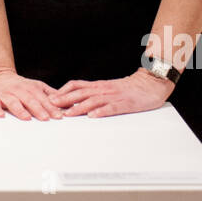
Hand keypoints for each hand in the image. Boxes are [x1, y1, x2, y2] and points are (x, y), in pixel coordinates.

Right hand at [0, 70, 63, 119]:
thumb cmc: (19, 86)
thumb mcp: (36, 86)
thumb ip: (51, 94)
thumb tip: (68, 102)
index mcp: (30, 88)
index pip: (42, 98)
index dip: (51, 107)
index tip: (59, 115)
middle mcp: (18, 90)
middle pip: (29, 100)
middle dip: (38, 109)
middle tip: (46, 118)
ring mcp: (5, 94)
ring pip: (13, 102)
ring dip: (20, 110)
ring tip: (26, 118)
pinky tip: (0, 115)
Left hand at [48, 70, 173, 118]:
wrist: (151, 83)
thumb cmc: (130, 88)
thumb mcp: (109, 88)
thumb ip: (94, 93)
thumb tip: (76, 100)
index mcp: (99, 85)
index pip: (76, 85)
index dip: (62, 91)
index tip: (50, 98)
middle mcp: (103, 89)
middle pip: (81, 93)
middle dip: (65, 99)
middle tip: (52, 106)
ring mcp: (114, 96)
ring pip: (93, 100)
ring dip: (79, 107)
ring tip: (68, 114)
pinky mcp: (125, 103)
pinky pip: (111, 107)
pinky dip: (101, 112)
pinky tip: (93, 116)